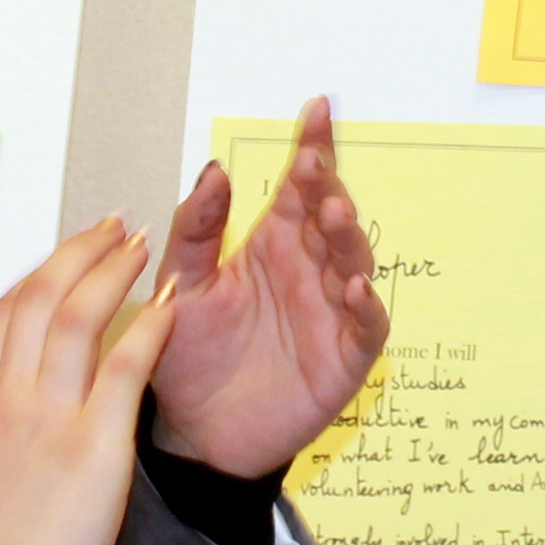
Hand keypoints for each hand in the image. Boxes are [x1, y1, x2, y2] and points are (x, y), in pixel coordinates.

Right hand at [0, 215, 177, 544]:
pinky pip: (126, 365)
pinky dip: (150, 325)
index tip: (70, 254)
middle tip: (112, 227)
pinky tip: (172, 302)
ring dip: (112, 271)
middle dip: (78, 254)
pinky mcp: (92, 443)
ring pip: (77, 316)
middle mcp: (6, 395)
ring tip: (140, 245)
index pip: (5, 314)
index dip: (42, 273)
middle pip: (38, 299)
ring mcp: (47, 416)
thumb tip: (16, 389)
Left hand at [148, 95, 389, 475]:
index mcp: (271, 246)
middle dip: (328, 189)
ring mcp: (330, 313)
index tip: (316, 109)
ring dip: (348, 238)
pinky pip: (365, 327)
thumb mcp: (180, 286)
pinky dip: (365, 306)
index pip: (298, 188)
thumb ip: (195, 231)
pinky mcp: (343, 358)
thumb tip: (213, 170)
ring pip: (352, 263)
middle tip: (314, 168)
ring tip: (334, 215)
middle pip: (330, 218)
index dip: (312, 148)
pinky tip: (353, 288)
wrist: (196, 434)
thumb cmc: (189, 357)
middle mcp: (307, 272)